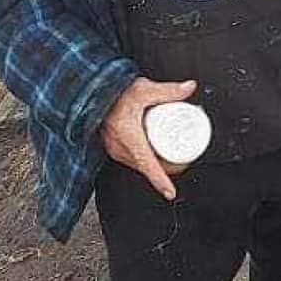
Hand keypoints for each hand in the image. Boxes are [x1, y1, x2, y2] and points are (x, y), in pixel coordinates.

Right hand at [101, 77, 196, 199]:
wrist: (91, 94)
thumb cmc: (113, 93)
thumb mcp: (144, 89)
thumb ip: (168, 89)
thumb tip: (189, 87)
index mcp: (129, 138)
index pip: (148, 166)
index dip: (161, 181)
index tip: (170, 192)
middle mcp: (121, 148)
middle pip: (148, 167)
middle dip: (168, 168)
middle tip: (186, 159)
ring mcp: (116, 149)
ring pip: (141, 164)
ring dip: (158, 163)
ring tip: (175, 153)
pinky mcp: (114, 147)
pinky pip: (134, 159)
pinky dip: (147, 159)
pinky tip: (156, 149)